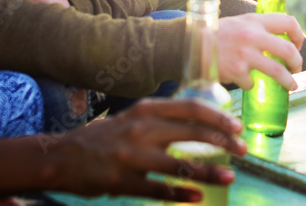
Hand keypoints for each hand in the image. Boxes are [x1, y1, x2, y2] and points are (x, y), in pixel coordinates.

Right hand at [49, 98, 246, 199]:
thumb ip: (163, 118)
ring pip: (180, 163)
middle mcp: (142, 128)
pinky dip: (181, 194)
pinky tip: (198, 197)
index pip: (191, 109)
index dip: (218, 118)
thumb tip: (200, 122)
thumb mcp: (134, 117)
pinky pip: (158, 189)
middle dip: (223, 142)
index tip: (238, 127)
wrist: (62, 156)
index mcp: (146, 109)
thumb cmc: (105, 137)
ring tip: (231, 177)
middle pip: (192, 132)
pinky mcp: (122, 181)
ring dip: (209, 172)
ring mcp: (131, 155)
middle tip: (244, 150)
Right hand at [216, 13, 303, 89]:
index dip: (298, 35)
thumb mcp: (238, 22)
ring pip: (278, 71)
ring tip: (291, 86)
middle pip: (288, 50)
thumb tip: (277, 40)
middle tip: (297, 69)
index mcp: (254, 21)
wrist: (189, 44)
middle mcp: (253, 36)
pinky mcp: (237, 72)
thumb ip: (256, 29)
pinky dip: (251, 84)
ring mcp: (245, 54)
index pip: (288, 22)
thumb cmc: (215, 34)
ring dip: (288, 81)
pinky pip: (252, 83)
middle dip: (297, 62)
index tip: (297, 45)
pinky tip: (246, 82)